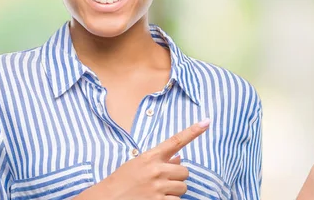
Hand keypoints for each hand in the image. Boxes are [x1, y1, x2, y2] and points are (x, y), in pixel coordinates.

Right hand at [77, 119, 210, 199]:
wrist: (106, 199)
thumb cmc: (122, 181)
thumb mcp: (138, 165)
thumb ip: (160, 160)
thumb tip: (180, 157)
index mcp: (151, 156)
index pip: (176, 140)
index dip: (193, 131)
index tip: (207, 122)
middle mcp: (156, 170)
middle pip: (184, 171)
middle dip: (177, 177)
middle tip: (162, 182)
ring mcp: (158, 187)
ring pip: (183, 187)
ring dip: (174, 191)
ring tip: (158, 192)